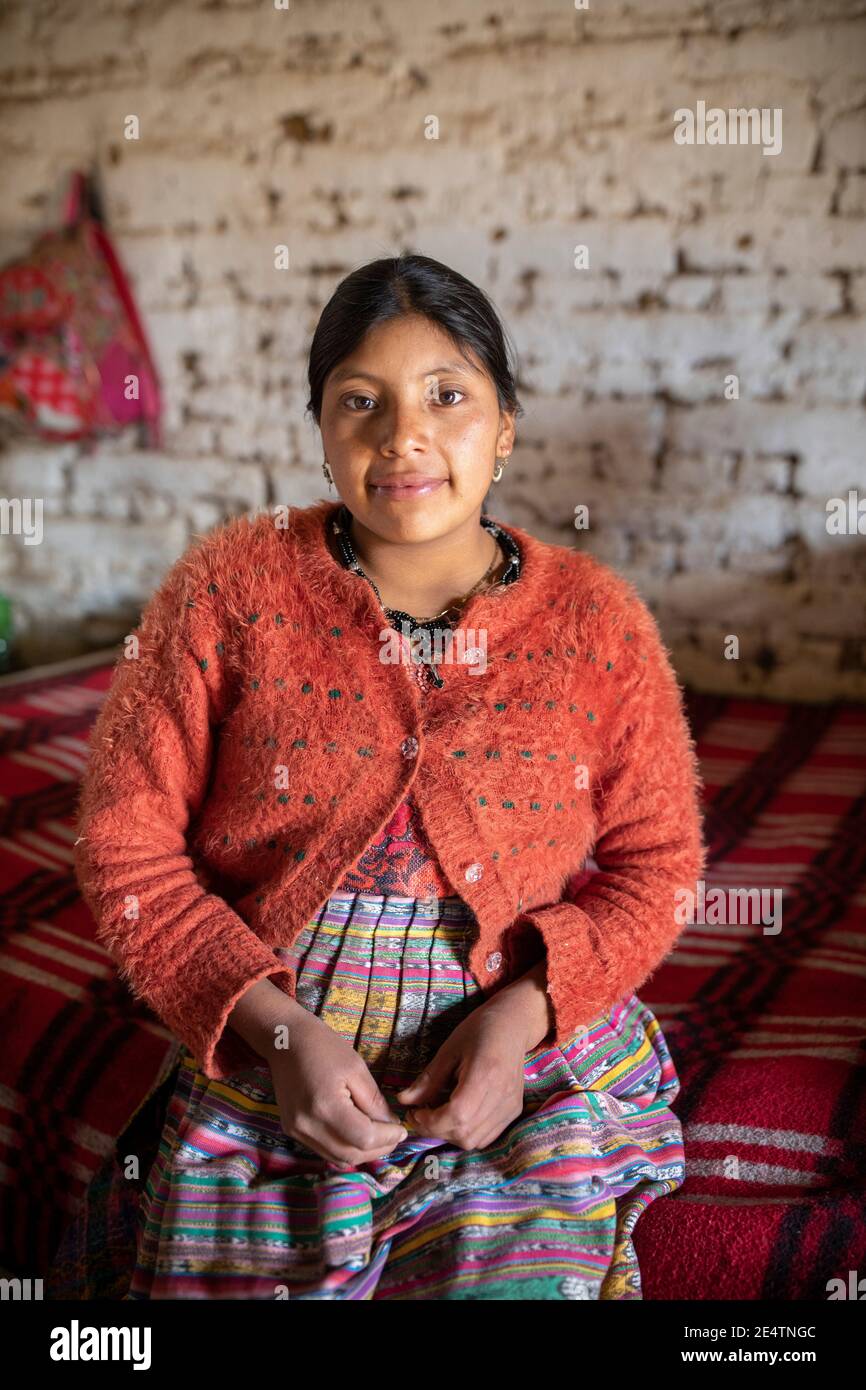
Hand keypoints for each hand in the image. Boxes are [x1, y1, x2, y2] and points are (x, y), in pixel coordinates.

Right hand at [269, 1009, 407, 1167]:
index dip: (387, 1138)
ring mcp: (297, 1131)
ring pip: (337, 1158)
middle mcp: (308, 1126)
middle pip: (351, 1155)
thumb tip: (390, 1125)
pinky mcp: (292, 1131)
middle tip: (394, 1136)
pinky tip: (357, 1134)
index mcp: (325, 1106)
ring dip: (362, 1153)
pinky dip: (345, 1148)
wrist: (286, 1041)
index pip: (363, 1138)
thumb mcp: (356, 1068)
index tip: (401, 1129)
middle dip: (378, 1149)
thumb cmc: (324, 1047)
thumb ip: (374, 1101)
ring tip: (379, 1137)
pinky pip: (324, 1150)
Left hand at [394, 1000, 527, 1151]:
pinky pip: (487, 1137)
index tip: (415, 1113)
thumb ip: (428, 1079)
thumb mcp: (448, 1050)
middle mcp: (502, 1095)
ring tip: (438, 1116)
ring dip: (451, 1135)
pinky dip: (467, 1134)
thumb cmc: (478, 1031)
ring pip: (475, 1140)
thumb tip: (404, 1100)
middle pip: (465, 1133)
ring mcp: (511, 1106)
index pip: (457, 1115)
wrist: (512, 1026)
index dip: (431, 1122)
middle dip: (436, 1130)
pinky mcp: (514, 1111)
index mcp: (485, 1074)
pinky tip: (457, 1117)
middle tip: (421, 1115)